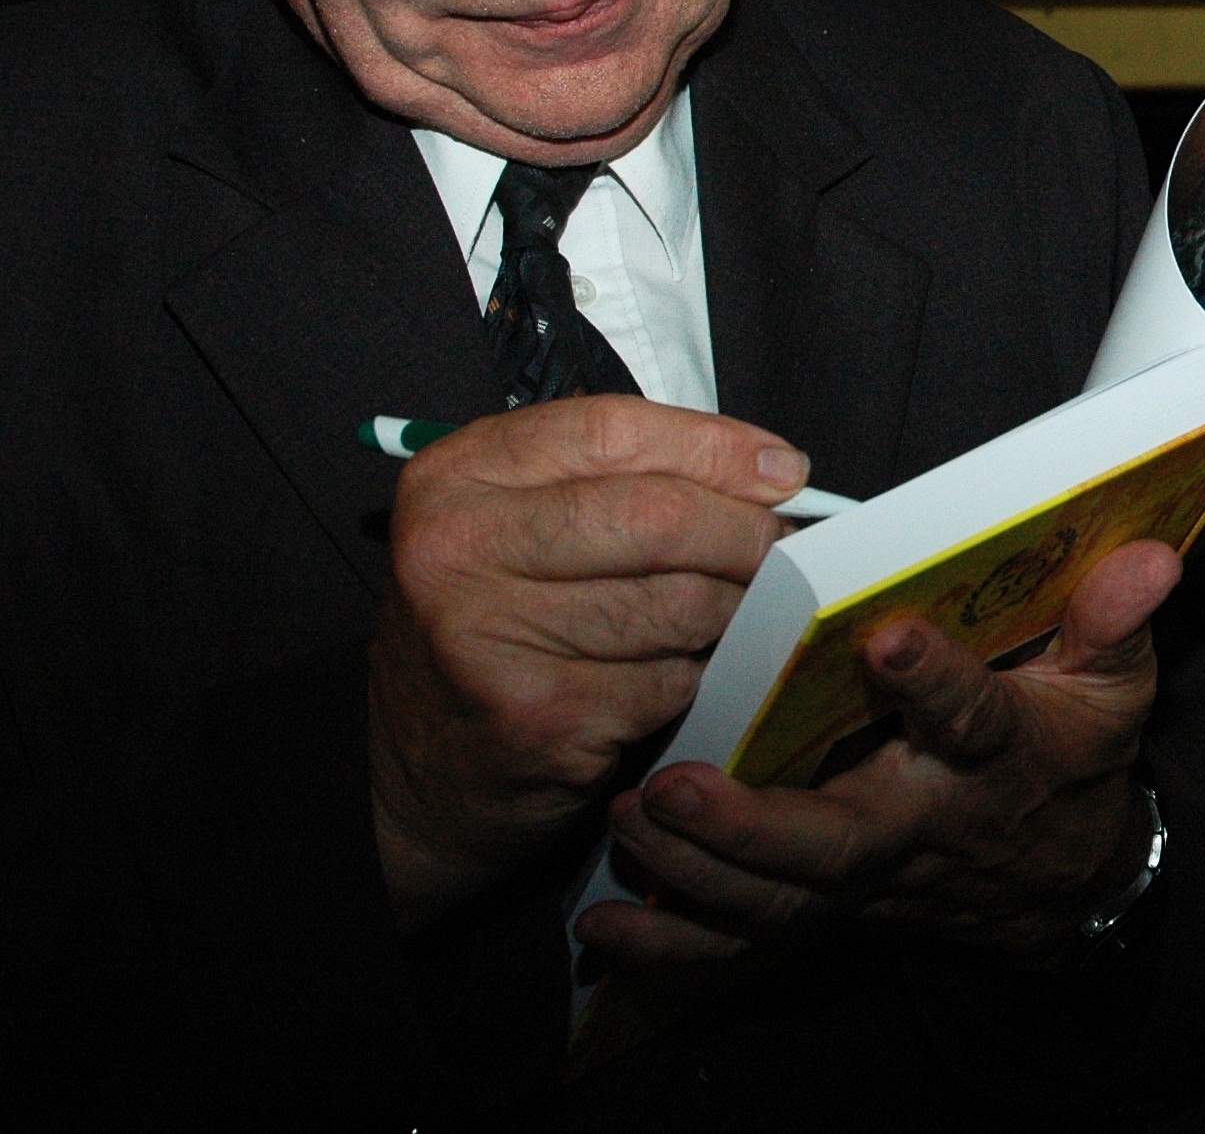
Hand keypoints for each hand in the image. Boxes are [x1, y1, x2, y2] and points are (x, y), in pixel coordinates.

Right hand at [367, 395, 808, 925]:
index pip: (612, 430)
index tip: (783, 470)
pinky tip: (687, 675)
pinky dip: (698, 677)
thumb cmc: (491, 628)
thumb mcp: (520, 526)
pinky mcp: (536, 715)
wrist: (416, 776)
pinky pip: (668, 680)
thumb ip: (617, 482)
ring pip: (676, 602)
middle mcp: (457, 545)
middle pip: (655, 516)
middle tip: (785, 549)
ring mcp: (488, 634)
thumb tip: (769, 472)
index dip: (713, 446)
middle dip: (744, 533)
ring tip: (739, 613)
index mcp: (456, 475)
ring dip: (732, 612)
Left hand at [577, 539, 1180, 965]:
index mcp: (995, 756)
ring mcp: (868, 882)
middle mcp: (923, 826)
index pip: (972, 717)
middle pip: (843, 840)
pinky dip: (677, 946)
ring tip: (630, 822)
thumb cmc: (1068, 756)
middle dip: (760, 824)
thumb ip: (1110, 619)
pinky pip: (750, 945)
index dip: (937, 682)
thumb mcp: (1111, 687)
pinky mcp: (828, 911)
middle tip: (679, 787)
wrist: (1058, 878)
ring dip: (702, 873)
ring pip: (783, 899)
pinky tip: (607, 926)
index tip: (888, 637)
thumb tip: (1147, 552)